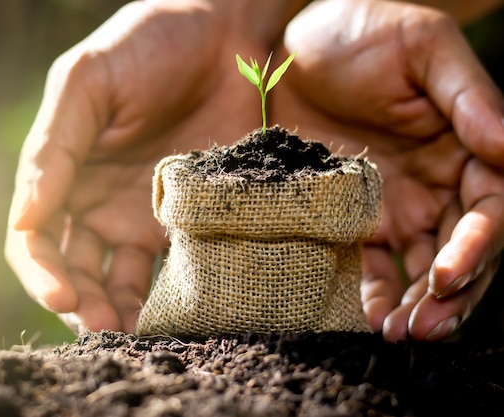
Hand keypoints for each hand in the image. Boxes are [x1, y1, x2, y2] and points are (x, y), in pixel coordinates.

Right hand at [5, 0, 301, 332]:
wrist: (225, 34)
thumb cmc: (148, 47)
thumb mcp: (87, 81)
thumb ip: (54, 146)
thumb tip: (24, 219)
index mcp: (63, 173)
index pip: (35, 239)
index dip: (41, 273)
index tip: (63, 298)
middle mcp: (96, 202)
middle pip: (76, 270)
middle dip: (83, 304)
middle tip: (106, 328)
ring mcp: (142, 214)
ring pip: (121, 279)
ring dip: (123, 311)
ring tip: (137, 333)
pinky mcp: (189, 219)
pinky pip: (173, 266)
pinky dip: (168, 295)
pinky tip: (175, 314)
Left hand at [274, 0, 503, 340]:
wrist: (285, 48)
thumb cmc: (359, 33)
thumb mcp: (423, 48)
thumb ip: (469, 98)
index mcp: (465, 148)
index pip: (488, 210)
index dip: (478, 248)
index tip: (450, 275)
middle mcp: (435, 185)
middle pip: (458, 251)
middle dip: (450, 295)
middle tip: (426, 329)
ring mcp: (392, 204)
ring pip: (419, 267)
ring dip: (417, 305)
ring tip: (402, 335)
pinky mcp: (349, 216)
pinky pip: (370, 263)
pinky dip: (375, 292)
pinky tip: (372, 317)